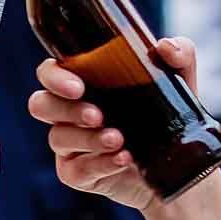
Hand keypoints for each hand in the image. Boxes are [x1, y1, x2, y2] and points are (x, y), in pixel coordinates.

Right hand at [29, 40, 198, 208]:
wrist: (179, 164)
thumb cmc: (167, 113)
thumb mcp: (180, 81)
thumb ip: (179, 54)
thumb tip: (165, 46)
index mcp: (83, 82)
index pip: (50, 72)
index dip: (55, 77)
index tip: (78, 86)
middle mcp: (68, 111)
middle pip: (40, 104)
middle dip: (66, 109)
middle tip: (97, 115)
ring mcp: (69, 144)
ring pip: (58, 138)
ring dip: (88, 139)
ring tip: (118, 139)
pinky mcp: (76, 173)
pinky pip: (76, 170)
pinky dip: (100, 164)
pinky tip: (123, 158)